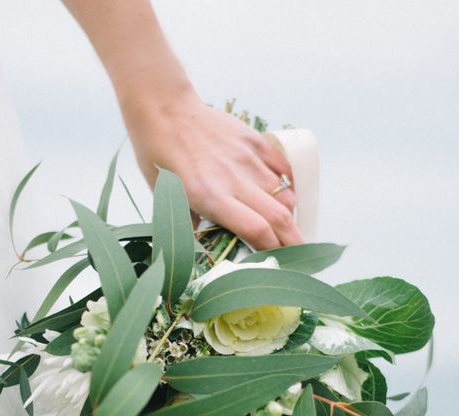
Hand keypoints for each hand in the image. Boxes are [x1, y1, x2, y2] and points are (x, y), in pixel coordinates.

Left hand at [123, 89, 303, 249]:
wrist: (163, 108)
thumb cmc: (158, 155)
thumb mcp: (167, 198)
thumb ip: (192, 223)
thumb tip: (211, 243)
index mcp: (211, 197)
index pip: (257, 231)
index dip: (273, 251)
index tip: (278, 264)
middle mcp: (234, 179)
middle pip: (280, 217)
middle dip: (295, 242)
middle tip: (300, 257)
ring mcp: (248, 158)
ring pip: (284, 195)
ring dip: (289, 217)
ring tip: (285, 229)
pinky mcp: (254, 141)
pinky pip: (282, 169)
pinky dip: (288, 187)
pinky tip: (283, 198)